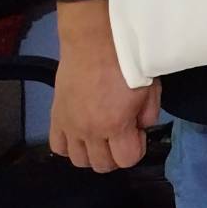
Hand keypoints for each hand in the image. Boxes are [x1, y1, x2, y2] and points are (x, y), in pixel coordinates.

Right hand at [50, 0, 159, 172]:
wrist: (94, 42)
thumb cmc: (128, 62)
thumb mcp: (151, 89)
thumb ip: (148, 114)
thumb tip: (141, 128)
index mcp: (115, 124)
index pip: (127, 160)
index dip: (136, 149)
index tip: (138, 133)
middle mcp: (89, 131)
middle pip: (102, 165)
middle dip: (116, 154)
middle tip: (122, 133)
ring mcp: (69, 125)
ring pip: (79, 161)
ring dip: (93, 152)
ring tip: (102, 135)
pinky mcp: (55, 117)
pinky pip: (58, 147)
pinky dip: (70, 146)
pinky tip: (81, 133)